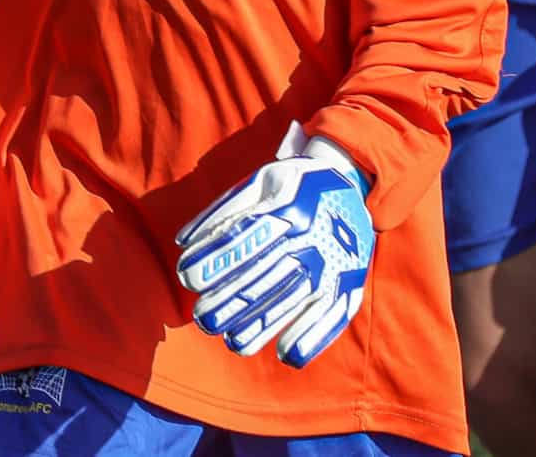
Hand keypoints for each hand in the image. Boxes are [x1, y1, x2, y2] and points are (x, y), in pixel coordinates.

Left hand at [175, 125, 374, 368]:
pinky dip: (313, 336)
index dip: (215, 259)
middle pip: (267, 274)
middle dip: (233, 299)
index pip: (245, 238)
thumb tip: (184, 241)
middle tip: (204, 320)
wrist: (352, 181)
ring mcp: (334, 262)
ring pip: (295, 298)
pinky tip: (287, 354)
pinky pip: (333, 313)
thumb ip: (224, 210)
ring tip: (233, 342)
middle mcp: (313, 237)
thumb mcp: (262, 182)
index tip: (188, 278)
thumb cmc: (294, 185)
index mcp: (289, 206)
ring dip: (264, 324)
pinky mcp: (350, 281)